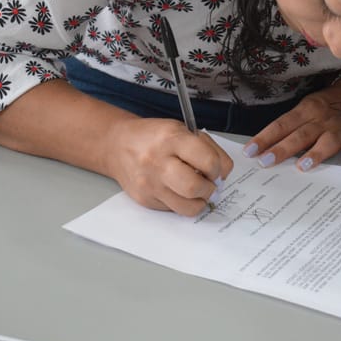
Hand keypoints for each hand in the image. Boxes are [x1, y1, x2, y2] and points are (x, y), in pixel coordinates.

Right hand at [105, 118, 233, 215]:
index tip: (217, 169)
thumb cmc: (155, 136)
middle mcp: (158, 162)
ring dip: (200, 201)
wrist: (117, 145)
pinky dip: (182, 203)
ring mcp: (149, 184)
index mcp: (171, 139)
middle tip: (209, 183)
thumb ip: (206, 149)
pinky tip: (178, 190)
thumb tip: (223, 174)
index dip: (219, 168)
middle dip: (210, 189)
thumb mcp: (182, 130)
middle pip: (195, 187)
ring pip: (187, 207)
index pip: (207, 161)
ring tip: (198, 191)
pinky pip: (174, 210)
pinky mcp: (144, 200)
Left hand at [244, 83, 340, 171]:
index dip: (265, 138)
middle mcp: (323, 119)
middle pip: (300, 135)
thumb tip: (266, 148)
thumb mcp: (307, 108)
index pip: (282, 125)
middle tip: (265, 162)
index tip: (249, 152)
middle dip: (282, 149)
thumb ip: (292, 127)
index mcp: (307, 110)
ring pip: (328, 141)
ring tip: (303, 167)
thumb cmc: (328, 104)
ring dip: (315, 153)